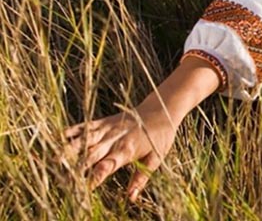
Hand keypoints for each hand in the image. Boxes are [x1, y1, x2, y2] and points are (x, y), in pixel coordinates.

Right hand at [64, 97, 179, 200]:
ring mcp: (108, 128)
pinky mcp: (105, 121)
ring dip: (69, 149)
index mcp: (127, 149)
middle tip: (61, 180)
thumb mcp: (156, 158)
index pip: (107, 166)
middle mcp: (115, 138)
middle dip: (76, 167)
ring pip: (85, 139)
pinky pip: (87, 125)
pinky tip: (58, 136)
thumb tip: (131, 198)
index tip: (83, 190)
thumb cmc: (160, 136)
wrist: (163, 108)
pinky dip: (73, 130)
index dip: (95, 177)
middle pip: (92, 154)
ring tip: (54, 159)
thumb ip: (141, 178)